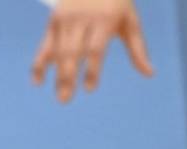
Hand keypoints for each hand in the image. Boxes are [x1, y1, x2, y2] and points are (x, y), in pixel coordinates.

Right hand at [32, 0, 152, 102]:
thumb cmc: (116, 3)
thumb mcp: (130, 21)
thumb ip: (137, 48)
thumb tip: (149, 74)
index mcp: (103, 19)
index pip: (94, 48)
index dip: (91, 69)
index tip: (90, 89)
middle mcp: (81, 19)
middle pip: (72, 52)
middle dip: (67, 77)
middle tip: (65, 101)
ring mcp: (65, 20)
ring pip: (58, 52)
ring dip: (57, 76)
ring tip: (61, 97)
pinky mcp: (53, 22)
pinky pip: (45, 46)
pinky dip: (39, 63)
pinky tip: (37, 81)